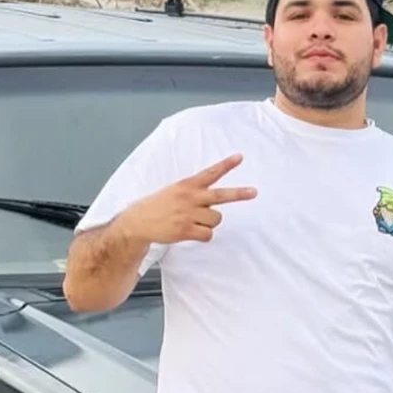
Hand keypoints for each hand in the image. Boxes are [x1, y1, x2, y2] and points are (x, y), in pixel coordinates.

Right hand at [124, 154, 256, 245]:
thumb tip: (216, 200)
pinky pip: (208, 234)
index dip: (226, 165)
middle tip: (254, 192)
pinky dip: (203, 235)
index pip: (211, 173)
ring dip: (209, 222)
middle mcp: (190, 198)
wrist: (139, 221)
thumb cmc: (160, 205)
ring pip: (216, 219)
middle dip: (239, 194)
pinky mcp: (185, 230)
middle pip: (220, 195)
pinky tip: (191, 232)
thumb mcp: (175, 190)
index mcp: (187, 185)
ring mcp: (188, 215)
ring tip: (193, 221)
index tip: (240, 157)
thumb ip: (195, 191)